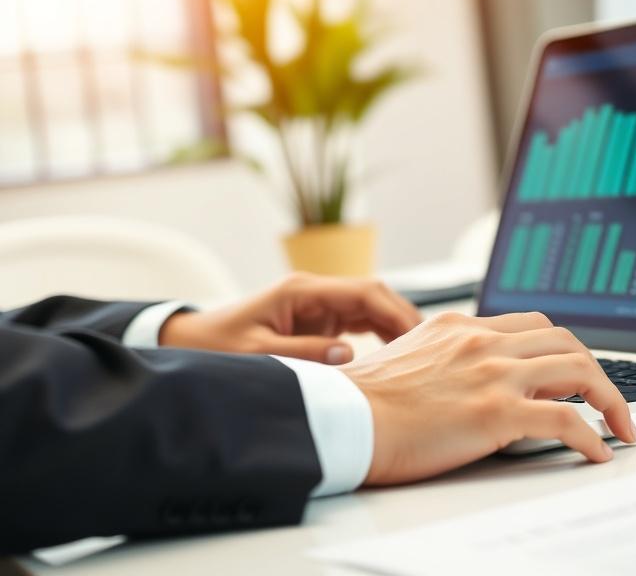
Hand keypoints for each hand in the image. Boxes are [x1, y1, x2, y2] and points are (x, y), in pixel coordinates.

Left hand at [159, 272, 420, 363]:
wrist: (189, 344)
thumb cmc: (218, 349)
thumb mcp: (257, 356)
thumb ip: (304, 354)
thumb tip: (350, 356)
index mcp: (303, 292)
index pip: (366, 292)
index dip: (398, 312)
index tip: (421, 337)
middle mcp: (316, 293)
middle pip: (376, 296)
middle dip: (405, 319)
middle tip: (431, 350)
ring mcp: (318, 305)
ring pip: (372, 309)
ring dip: (396, 328)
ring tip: (420, 357)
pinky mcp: (319, 321)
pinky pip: (360, 323)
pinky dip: (381, 336)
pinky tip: (395, 358)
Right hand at [341, 311, 635, 483]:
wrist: (340, 418)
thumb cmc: (362, 400)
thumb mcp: (408, 357)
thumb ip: (445, 358)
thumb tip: (466, 381)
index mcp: (462, 327)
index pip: (533, 326)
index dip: (564, 350)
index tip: (577, 374)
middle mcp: (483, 341)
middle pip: (566, 341)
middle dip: (596, 371)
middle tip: (609, 401)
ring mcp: (492, 373)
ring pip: (578, 370)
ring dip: (610, 399)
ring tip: (620, 426)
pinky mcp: (495, 411)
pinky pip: (566, 419)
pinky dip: (592, 435)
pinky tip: (598, 452)